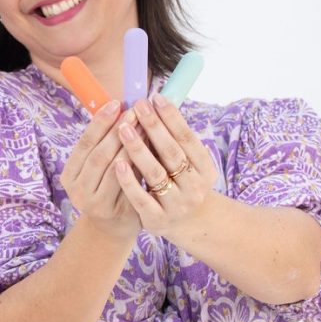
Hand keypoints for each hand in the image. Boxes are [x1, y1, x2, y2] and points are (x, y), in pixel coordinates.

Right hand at [60, 100, 141, 240]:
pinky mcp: (114, 211)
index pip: (84, 143)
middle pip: (99, 154)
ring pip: (115, 168)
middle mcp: (77, 189)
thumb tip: (121, 106)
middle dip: (118, 130)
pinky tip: (151, 149)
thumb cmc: (108, 189)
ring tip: (145, 124)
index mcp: (69, 174)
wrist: (112, 227)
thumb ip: (105, 144)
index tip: (116, 103)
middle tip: (135, 110)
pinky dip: (139, 163)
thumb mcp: (97, 169)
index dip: (100, 122)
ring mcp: (94, 202)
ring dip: (131, 144)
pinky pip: (129, 182)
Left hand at [114, 94, 219, 237]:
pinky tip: (116, 164)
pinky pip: (141, 199)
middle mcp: (194, 186)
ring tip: (122, 128)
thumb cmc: (184, 183)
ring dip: (138, 149)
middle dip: (153, 127)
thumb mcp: (191, 163)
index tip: (155, 97)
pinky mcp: (158, 219)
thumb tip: (157, 103)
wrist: (192, 225)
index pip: (187, 138)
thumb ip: (176, 140)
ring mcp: (176, 204)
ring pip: (155, 174)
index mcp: (204, 168)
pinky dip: (129, 181)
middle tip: (136, 106)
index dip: (172, 117)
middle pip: (172, 153)